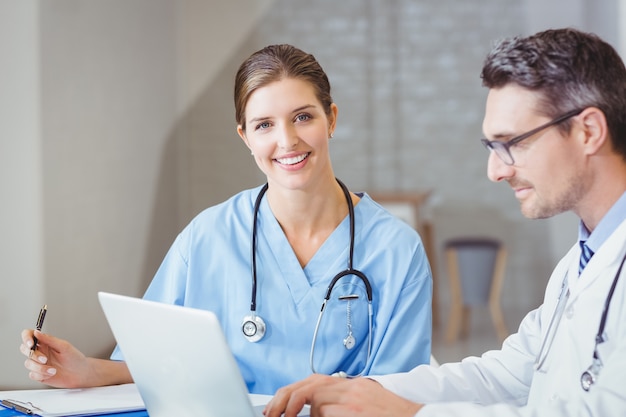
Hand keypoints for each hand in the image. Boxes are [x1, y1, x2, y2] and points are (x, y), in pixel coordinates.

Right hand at [20, 329, 131, 387]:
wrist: (80, 374)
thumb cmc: (75, 358)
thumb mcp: (64, 346)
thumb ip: (49, 340)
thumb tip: (36, 332)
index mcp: (45, 342)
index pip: (29, 335)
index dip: (26, 338)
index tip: (31, 343)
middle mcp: (40, 352)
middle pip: (24, 349)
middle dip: (33, 355)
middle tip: (45, 359)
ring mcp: (38, 364)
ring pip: (28, 363)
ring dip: (40, 367)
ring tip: (53, 369)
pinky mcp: (39, 374)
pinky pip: (32, 374)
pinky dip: (41, 374)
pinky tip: (51, 374)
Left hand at [264, 374, 422, 416]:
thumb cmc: (392, 415)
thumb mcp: (366, 401)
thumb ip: (342, 400)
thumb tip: (313, 411)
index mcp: (353, 385)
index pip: (313, 381)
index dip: (291, 392)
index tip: (277, 406)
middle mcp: (352, 389)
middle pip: (309, 386)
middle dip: (286, 399)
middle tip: (273, 413)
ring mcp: (353, 401)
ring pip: (316, 403)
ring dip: (311, 416)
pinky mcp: (354, 412)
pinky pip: (326, 415)